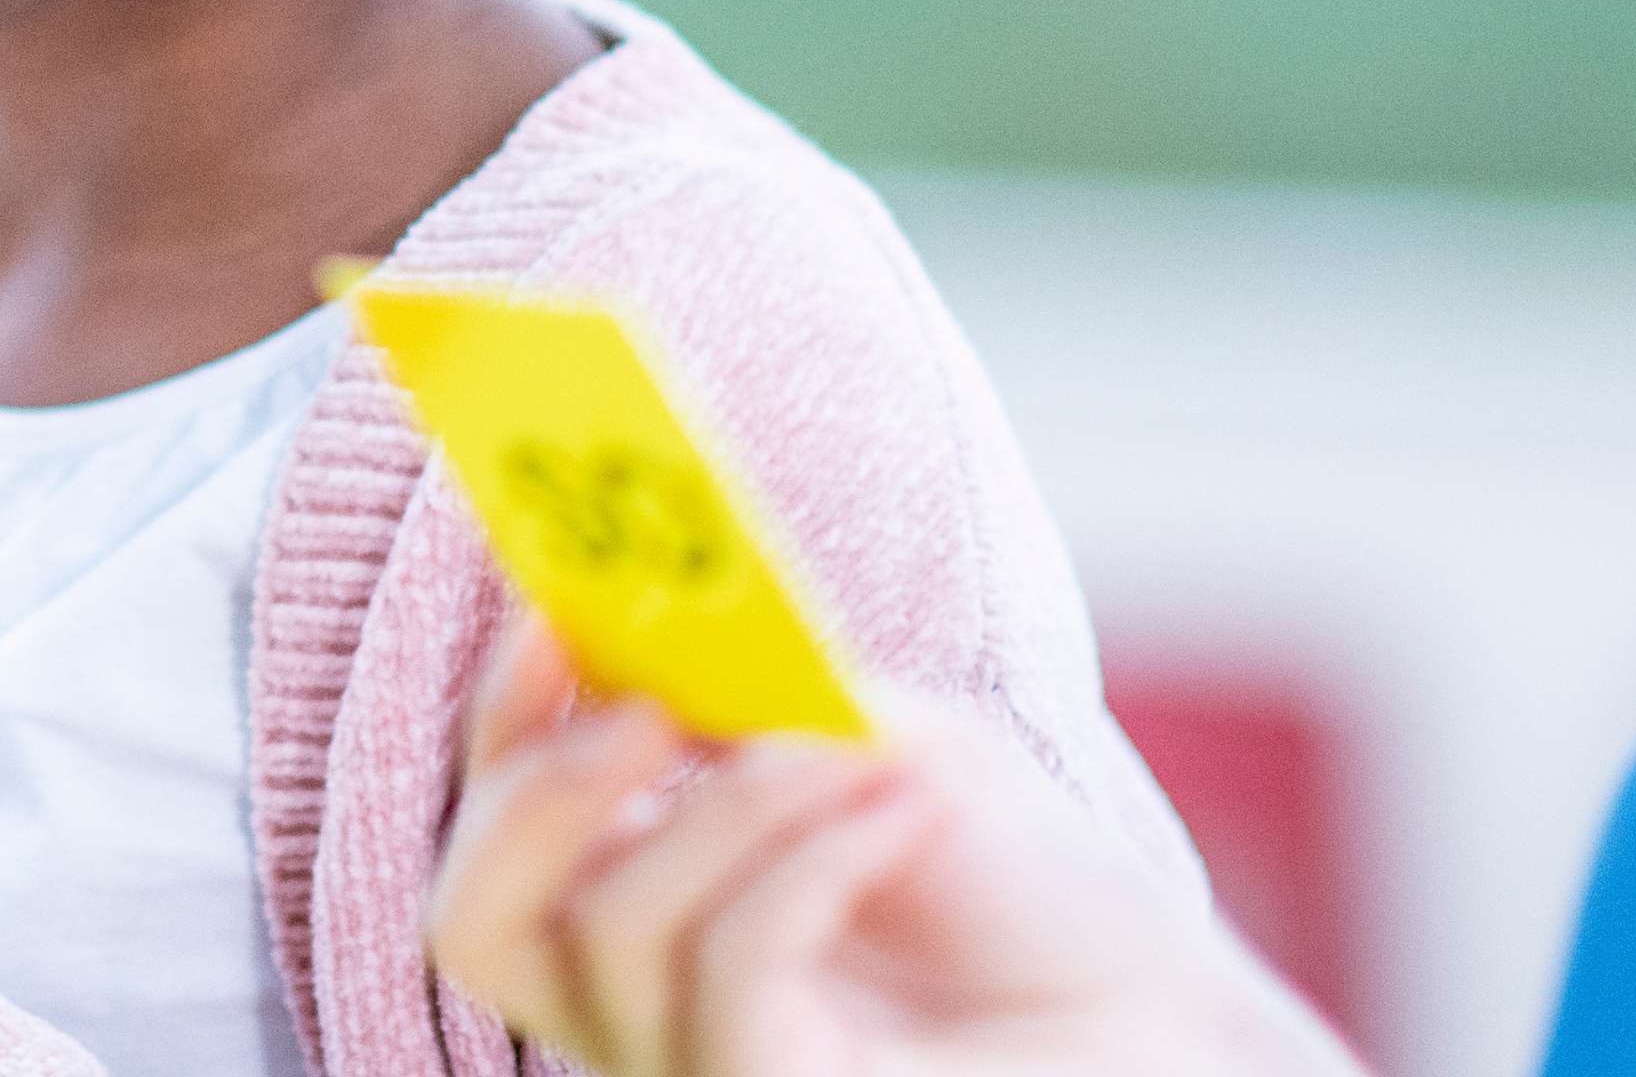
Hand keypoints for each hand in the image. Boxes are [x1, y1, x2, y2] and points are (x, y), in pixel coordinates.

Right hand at [424, 628, 1350, 1076]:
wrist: (1162, 1017)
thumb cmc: (1022, 887)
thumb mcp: (879, 738)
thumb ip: (760, 690)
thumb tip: (640, 616)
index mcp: (641, 899)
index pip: (493, 832)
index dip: (496, 719)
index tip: (555, 604)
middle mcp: (638, 1003)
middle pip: (473, 917)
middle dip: (540, 785)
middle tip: (651, 701)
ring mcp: (697, 1065)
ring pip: (610, 930)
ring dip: (736, 800)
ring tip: (864, 748)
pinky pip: (727, 973)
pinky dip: (810, 859)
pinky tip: (909, 803)